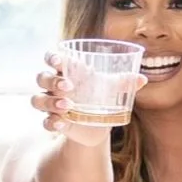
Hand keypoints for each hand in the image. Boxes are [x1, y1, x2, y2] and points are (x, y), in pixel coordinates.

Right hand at [29, 53, 145, 144]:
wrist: (98, 124)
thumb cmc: (101, 96)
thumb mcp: (112, 88)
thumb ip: (124, 82)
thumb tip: (143, 78)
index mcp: (66, 70)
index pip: (51, 58)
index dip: (51, 57)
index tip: (60, 61)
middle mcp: (53, 86)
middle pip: (42, 78)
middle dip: (53, 81)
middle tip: (69, 87)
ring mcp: (51, 104)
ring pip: (38, 100)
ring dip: (50, 102)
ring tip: (67, 107)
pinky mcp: (54, 122)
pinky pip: (45, 122)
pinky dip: (51, 123)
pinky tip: (62, 124)